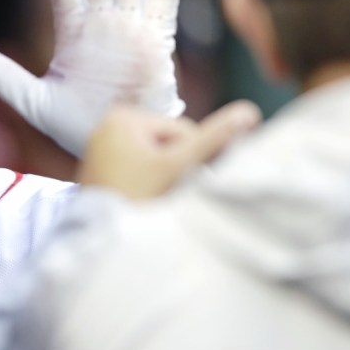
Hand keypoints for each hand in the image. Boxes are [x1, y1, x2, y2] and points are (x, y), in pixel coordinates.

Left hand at [79, 100, 261, 198]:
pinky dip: (147, 186)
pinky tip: (142, 202)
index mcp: (124, 116)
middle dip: (175, 170)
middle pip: (167, 144)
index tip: (179, 182)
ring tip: (152, 200)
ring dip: (164, 180)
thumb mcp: (178, 167)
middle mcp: (108, 125)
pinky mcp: (101, 169)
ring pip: (155, 160)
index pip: (183, 130)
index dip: (191, 158)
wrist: (101, 238)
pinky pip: (137, 171)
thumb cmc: (136, 198)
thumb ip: (214, 139)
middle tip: (165, 194)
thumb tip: (249, 112)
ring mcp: (101, 148)